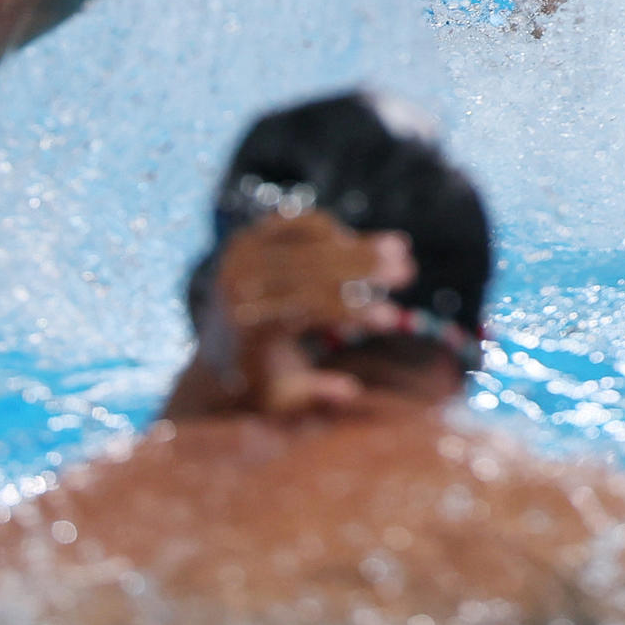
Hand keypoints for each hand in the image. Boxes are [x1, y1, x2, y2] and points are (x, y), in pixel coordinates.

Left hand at [200, 211, 414, 415]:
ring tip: (402, 249)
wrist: (215, 354)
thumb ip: (312, 395)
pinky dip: (335, 232)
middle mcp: (238, 282)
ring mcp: (240, 253)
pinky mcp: (247, 236)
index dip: (352, 311)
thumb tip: (350, 390)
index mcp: (245, 324)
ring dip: (360, 245)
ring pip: (310, 240)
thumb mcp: (282, 400)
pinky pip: (299, 224)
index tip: (391, 318)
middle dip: (366, 268)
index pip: (306, 308)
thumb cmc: (259, 384)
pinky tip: (365, 245)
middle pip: (313, 266)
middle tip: (409, 270)